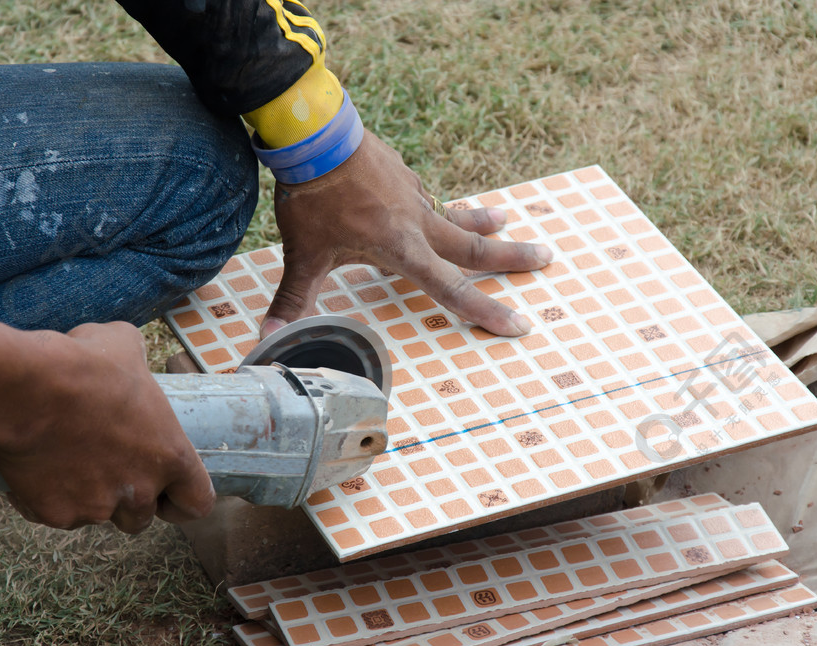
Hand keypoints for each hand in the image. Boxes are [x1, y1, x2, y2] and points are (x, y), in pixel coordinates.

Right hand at [0, 319, 214, 532]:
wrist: (28, 389)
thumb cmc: (85, 365)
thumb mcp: (126, 348)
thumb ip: (138, 368)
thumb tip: (128, 362)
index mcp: (170, 456)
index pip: (197, 503)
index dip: (182, 500)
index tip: (167, 493)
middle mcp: (139, 491)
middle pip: (141, 517)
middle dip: (126, 499)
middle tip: (105, 468)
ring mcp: (97, 507)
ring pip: (97, 515)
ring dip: (87, 497)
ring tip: (67, 461)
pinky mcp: (57, 514)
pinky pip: (56, 512)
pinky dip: (46, 496)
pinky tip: (35, 464)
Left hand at [261, 130, 552, 337]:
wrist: (314, 135)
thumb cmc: (314, 197)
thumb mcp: (304, 255)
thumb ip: (294, 299)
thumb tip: (269, 340)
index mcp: (401, 248)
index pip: (450, 289)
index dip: (484, 311)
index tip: (518, 325)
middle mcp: (417, 222)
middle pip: (473, 245)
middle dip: (511, 256)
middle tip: (547, 257)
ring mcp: (413, 194)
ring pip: (454, 216)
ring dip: (480, 224)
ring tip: (503, 221)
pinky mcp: (403, 174)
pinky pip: (429, 198)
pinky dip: (441, 207)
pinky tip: (435, 207)